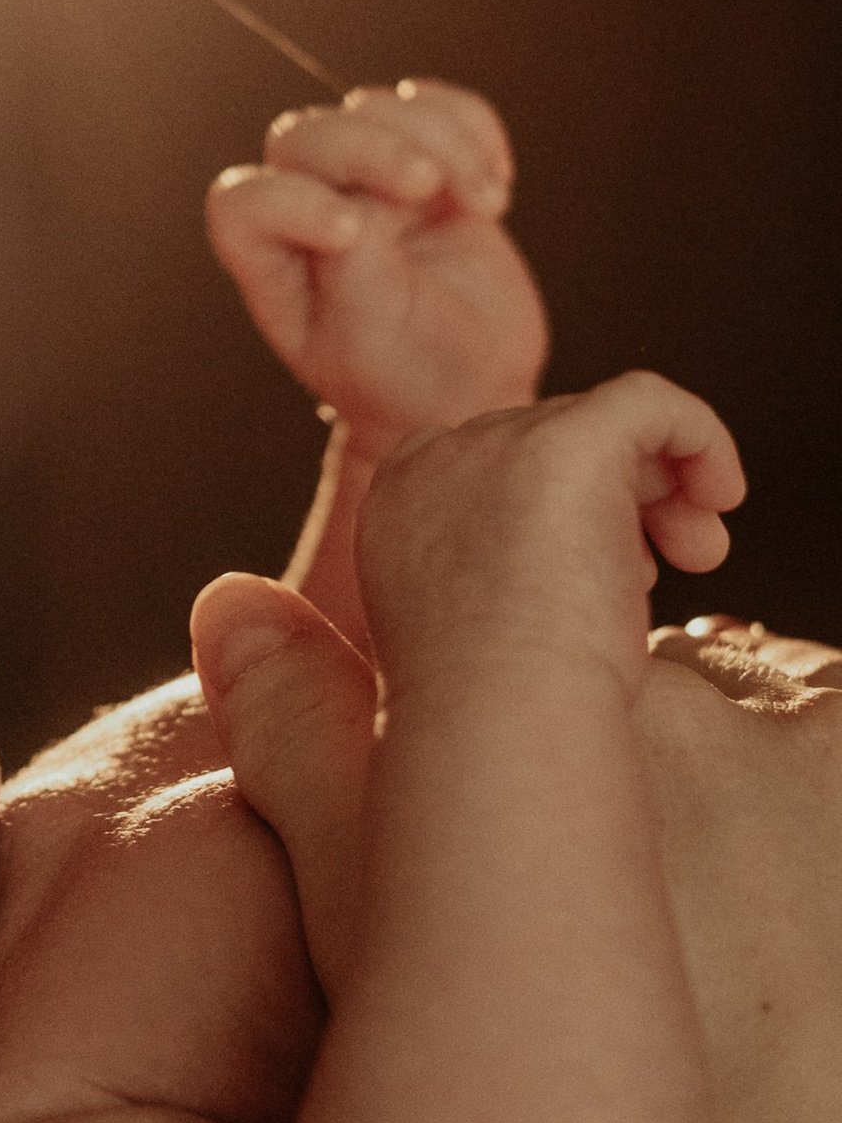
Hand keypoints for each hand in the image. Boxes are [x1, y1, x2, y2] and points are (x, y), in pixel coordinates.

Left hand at [208, 80, 546, 454]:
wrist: (473, 390)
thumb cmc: (407, 378)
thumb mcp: (373, 340)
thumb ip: (356, 268)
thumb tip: (363, 200)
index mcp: (270, 262)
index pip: (242, 202)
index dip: (288, 201)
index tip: (352, 235)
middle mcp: (306, 210)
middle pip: (308, 135)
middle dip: (371, 147)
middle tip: (429, 186)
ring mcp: (364, 181)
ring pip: (374, 109)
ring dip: (439, 137)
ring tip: (486, 202)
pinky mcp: (424, 165)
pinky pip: (435, 105)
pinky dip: (472, 125)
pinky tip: (493, 187)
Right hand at [357, 371, 743, 697]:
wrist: (496, 721)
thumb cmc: (493, 714)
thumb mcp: (471, 628)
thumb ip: (494, 570)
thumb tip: (570, 557)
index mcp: (399, 502)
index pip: (487, 464)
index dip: (549, 504)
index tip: (590, 571)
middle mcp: (440, 459)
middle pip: (550, 440)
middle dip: (619, 501)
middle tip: (664, 576)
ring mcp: (500, 443)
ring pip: (602, 427)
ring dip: (661, 488)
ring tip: (698, 557)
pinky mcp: (569, 441)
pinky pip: (647, 400)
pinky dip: (696, 433)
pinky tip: (723, 493)